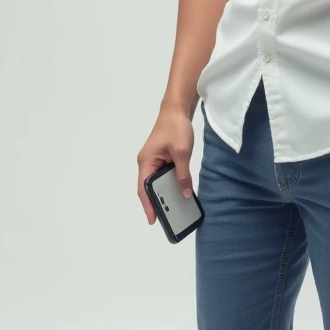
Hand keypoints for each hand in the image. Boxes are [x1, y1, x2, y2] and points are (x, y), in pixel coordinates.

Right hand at [136, 109, 194, 223]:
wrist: (177, 109)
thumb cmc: (175, 127)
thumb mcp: (181, 152)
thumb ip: (183, 174)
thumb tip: (185, 193)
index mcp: (146, 162)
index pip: (144, 188)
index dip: (148, 205)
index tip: (153, 220)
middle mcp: (147, 163)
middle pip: (150, 187)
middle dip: (158, 202)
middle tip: (168, 217)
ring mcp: (154, 160)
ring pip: (157, 181)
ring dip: (165, 193)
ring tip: (175, 207)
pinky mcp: (162, 157)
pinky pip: (164, 174)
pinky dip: (170, 183)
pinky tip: (180, 190)